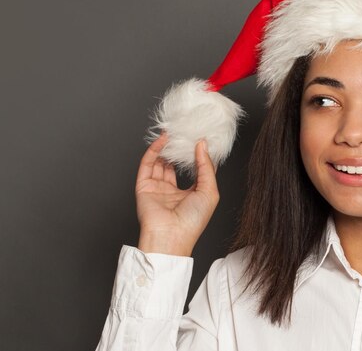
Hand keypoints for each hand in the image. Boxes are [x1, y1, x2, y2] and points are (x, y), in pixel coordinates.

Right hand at [135, 133, 218, 255]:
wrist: (171, 235)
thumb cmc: (193, 221)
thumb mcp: (209, 190)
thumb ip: (206, 167)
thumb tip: (202, 146)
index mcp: (191, 195)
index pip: (194, 170)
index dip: (197, 155)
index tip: (202, 139)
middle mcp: (173, 191)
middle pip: (175, 165)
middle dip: (180, 149)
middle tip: (185, 133)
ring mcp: (157, 189)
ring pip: (160, 162)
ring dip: (166, 147)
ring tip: (174, 133)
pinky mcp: (144, 187)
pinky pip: (148, 164)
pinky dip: (154, 150)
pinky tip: (163, 140)